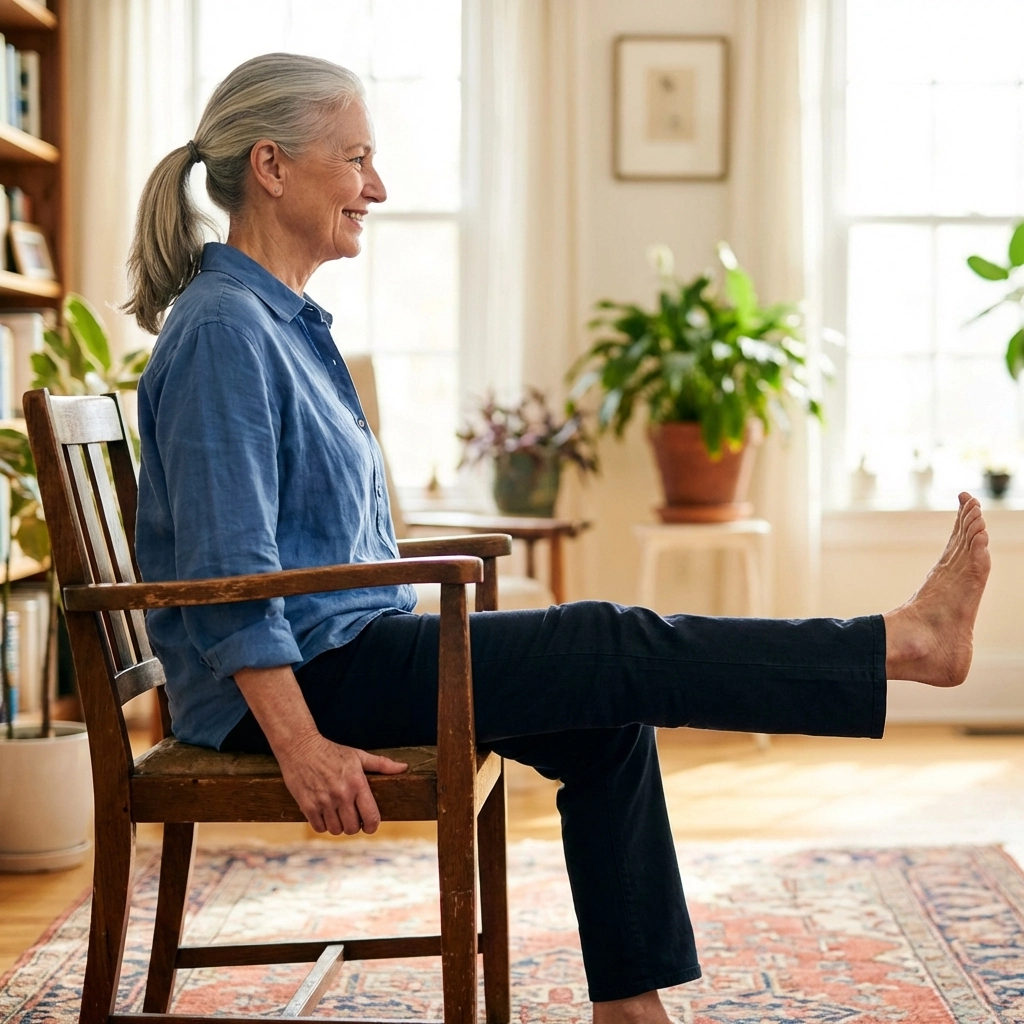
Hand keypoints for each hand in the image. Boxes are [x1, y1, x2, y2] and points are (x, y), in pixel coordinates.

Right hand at [277, 731, 407, 834]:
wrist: (300, 747)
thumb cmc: (331, 751)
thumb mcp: (358, 755)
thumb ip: (382, 764)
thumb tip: (403, 767)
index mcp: (357, 783)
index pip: (371, 817)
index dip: (372, 826)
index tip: (369, 825)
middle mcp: (342, 795)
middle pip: (353, 828)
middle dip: (354, 826)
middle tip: (352, 818)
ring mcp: (324, 802)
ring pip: (336, 830)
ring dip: (338, 826)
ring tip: (338, 816)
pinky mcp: (308, 806)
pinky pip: (319, 827)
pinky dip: (323, 825)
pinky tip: (324, 814)